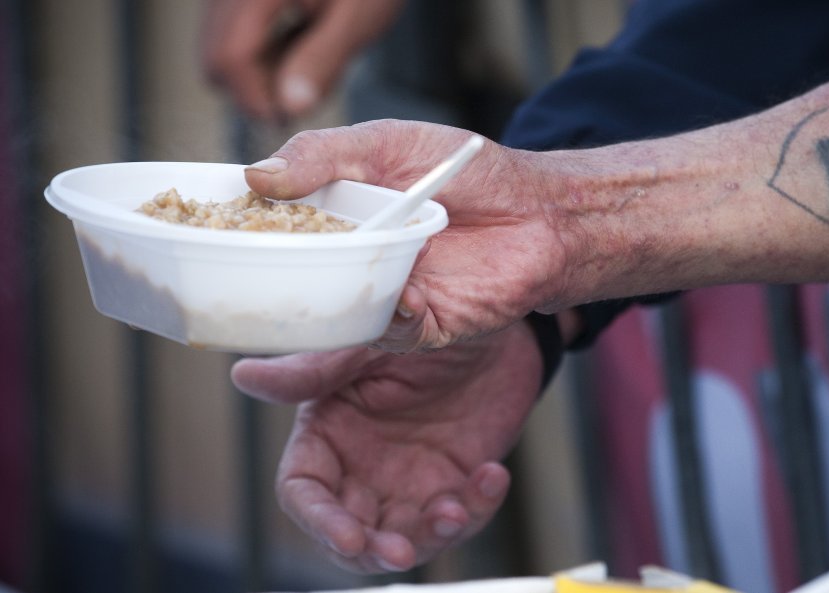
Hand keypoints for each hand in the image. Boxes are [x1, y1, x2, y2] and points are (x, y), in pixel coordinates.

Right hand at [202, 0, 403, 119]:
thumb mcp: (355, 19)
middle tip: (304, 89)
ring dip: (259, 70)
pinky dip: (261, 50)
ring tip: (309, 56)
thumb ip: (322, 61)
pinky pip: (233, 32)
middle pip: (217, 57)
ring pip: (220, 48)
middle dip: (255, 87)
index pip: (229, 58)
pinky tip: (298, 38)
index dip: (255, 98)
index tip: (288, 115)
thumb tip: (290, 107)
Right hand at [231, 320, 543, 572]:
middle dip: (373, 551)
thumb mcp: (370, 345)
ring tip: (456, 510)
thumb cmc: (420, 325)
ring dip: (429, 537)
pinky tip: (493, 475)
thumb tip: (244, 376)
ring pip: (405, 538)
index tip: (351, 537)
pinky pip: (462, 517)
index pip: (304, 491)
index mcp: (328, 432)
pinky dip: (478, 507)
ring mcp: (409, 479)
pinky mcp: (456, 483)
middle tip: (402, 550)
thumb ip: (316, 369)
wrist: (494, 325)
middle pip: (350, 532)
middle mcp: (362, 465)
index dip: (320, 521)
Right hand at [244, 120, 571, 351]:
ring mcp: (386, 296)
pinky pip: (392, 330)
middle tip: (243, 272)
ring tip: (317, 283)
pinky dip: (391, 314)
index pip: (277, 232)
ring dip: (327, 300)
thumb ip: (323, 154)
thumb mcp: (386, 144)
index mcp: (337, 220)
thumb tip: (255, 177)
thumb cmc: (468, 171)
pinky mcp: (423, 326)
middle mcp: (354, 262)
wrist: (540, 209)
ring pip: (338, 311)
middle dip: (269, 279)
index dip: (244, 234)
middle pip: (298, 280)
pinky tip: (404, 291)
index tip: (209, 231)